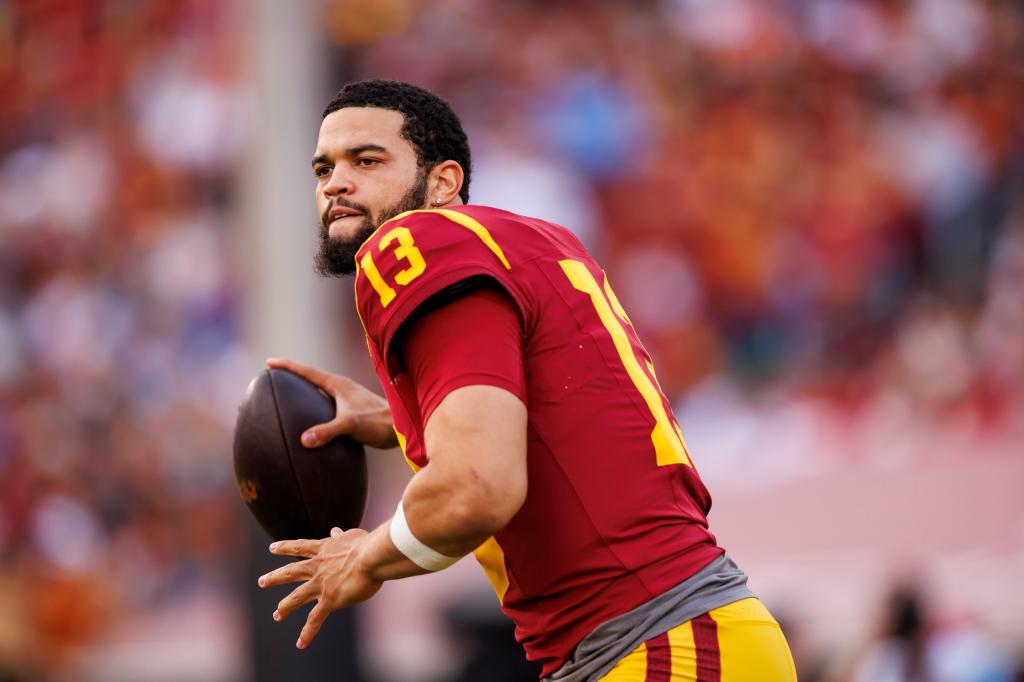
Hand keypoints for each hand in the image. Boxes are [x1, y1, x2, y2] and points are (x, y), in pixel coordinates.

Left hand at [258, 528, 382, 648]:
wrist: (371, 557)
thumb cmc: (367, 544)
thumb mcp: (352, 536)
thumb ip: (341, 536)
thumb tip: (335, 531)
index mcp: (324, 550)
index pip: (300, 547)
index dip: (285, 547)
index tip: (272, 548)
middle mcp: (317, 567)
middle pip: (290, 572)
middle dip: (274, 577)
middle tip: (261, 581)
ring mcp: (320, 585)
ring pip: (296, 598)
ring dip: (285, 607)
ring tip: (277, 615)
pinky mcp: (329, 600)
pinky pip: (315, 619)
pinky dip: (307, 633)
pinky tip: (300, 644)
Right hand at [266, 357, 397, 448]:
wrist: (400, 428)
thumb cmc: (379, 422)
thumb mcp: (351, 424)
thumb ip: (328, 431)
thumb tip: (304, 440)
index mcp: (338, 384)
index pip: (307, 372)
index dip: (287, 366)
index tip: (269, 362)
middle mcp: (341, 388)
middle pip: (311, 377)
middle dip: (292, 375)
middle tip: (273, 374)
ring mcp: (347, 398)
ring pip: (319, 391)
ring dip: (304, 390)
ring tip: (287, 394)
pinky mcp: (351, 410)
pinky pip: (326, 404)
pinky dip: (314, 406)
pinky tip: (310, 420)